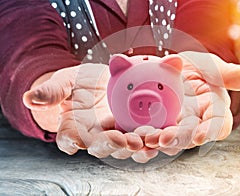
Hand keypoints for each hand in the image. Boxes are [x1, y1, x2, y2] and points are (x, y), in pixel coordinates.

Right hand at [23, 64, 142, 156]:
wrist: (97, 82)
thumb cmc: (77, 84)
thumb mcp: (64, 82)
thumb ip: (52, 91)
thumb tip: (30, 98)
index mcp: (74, 128)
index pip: (70, 140)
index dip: (72, 142)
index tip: (78, 141)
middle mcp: (96, 136)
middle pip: (103, 147)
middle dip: (114, 146)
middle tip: (127, 141)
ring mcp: (116, 133)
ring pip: (126, 145)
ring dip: (137, 145)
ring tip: (149, 138)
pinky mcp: (133, 127)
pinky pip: (143, 135)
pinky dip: (152, 136)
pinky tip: (162, 132)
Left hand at [139, 51, 239, 154]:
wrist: (169, 69)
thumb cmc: (194, 67)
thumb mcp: (208, 64)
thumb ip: (226, 72)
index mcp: (214, 110)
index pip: (218, 125)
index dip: (210, 132)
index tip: (199, 136)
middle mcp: (196, 123)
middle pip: (191, 137)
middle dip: (179, 139)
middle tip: (164, 138)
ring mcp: (176, 127)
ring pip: (170, 140)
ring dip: (158, 141)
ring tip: (146, 138)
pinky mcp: (157, 126)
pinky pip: (152, 134)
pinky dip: (143, 137)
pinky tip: (133, 135)